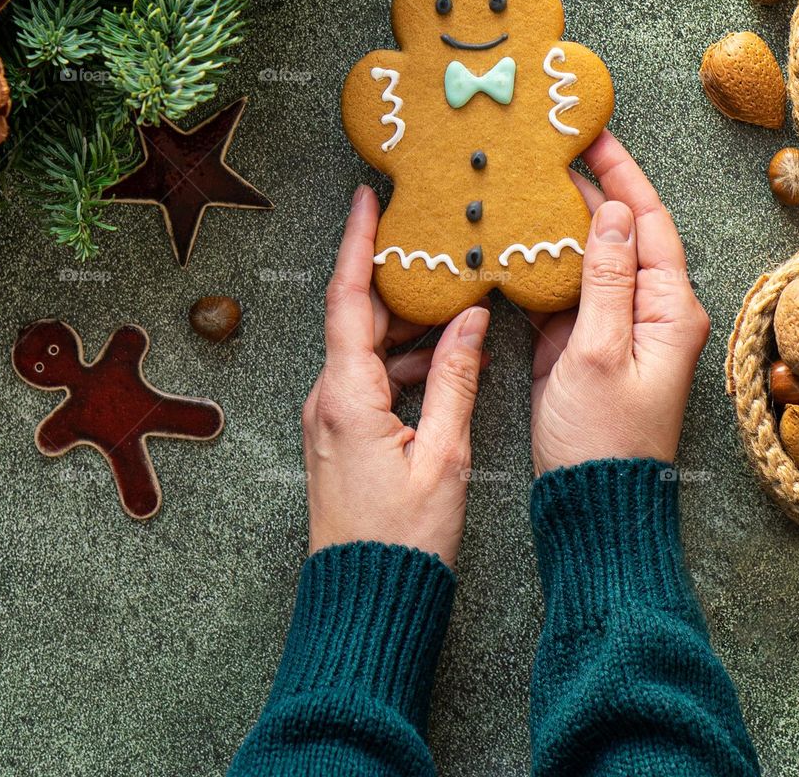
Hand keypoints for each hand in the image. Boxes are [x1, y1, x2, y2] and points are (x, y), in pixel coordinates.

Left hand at [304, 185, 489, 568]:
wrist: (367, 598)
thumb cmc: (404, 538)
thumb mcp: (444, 453)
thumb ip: (456, 378)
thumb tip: (469, 319)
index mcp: (347, 395)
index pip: (348, 299)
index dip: (357, 244)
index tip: (367, 199)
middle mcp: (329, 398)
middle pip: (359, 317)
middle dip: (397, 279)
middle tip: (434, 244)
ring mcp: (332, 417)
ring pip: (368, 347)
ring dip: (409, 325)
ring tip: (456, 302)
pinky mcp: (343, 434)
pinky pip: (371, 377)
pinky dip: (407, 360)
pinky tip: (448, 361)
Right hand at [530, 131, 709, 476]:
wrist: (591, 505)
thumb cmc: (604, 438)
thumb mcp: (600, 353)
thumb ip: (607, 279)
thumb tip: (612, 212)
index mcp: (669, 310)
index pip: (649, 222)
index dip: (623, 174)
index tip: (594, 134)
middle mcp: (650, 311)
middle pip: (622, 233)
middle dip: (591, 189)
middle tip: (551, 148)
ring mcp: (616, 327)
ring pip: (592, 258)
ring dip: (564, 222)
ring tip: (530, 180)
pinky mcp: (585, 345)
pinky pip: (569, 290)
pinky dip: (546, 263)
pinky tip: (519, 238)